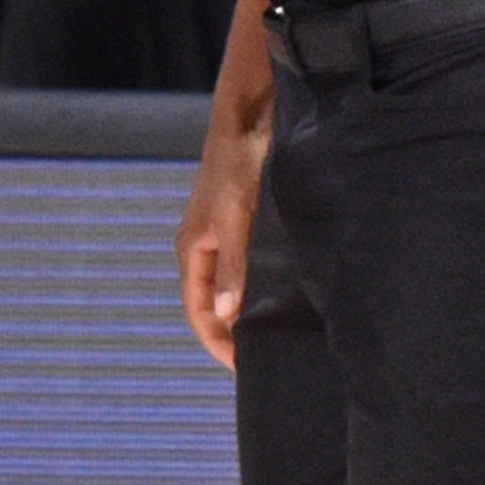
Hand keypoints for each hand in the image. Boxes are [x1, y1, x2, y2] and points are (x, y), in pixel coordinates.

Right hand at [176, 122, 267, 371]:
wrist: (251, 114)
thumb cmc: (238, 163)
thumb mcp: (236, 216)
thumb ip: (233, 265)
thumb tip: (227, 314)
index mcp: (194, 250)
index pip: (199, 313)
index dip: (218, 344)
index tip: (244, 370)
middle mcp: (207, 246)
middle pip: (216, 304)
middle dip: (235, 333)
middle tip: (269, 358)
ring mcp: (227, 234)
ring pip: (235, 286)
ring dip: (251, 310)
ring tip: (281, 334)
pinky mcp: (248, 221)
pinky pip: (252, 266)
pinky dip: (265, 286)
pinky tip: (290, 293)